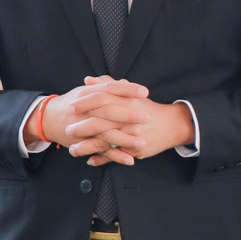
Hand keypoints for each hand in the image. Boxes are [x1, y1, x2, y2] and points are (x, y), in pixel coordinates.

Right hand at [26, 77, 150, 156]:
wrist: (46, 119)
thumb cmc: (71, 104)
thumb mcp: (85, 91)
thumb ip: (104, 86)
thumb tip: (125, 82)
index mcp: (87, 93)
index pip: (109, 88)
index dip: (127, 89)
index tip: (144, 92)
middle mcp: (84, 109)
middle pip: (107, 110)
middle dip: (128, 115)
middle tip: (146, 118)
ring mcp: (81, 126)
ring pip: (104, 132)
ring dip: (123, 139)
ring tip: (141, 142)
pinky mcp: (81, 142)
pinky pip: (99, 149)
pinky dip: (115, 155)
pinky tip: (129, 158)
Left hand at [64, 86, 193, 164]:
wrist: (172, 125)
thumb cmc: (147, 107)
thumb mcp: (129, 94)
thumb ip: (108, 85)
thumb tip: (88, 80)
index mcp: (126, 102)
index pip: (101, 100)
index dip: (84, 104)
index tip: (70, 107)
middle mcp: (128, 119)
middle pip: (100, 123)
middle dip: (81, 128)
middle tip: (68, 130)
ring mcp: (131, 136)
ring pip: (105, 142)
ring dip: (86, 147)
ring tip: (72, 149)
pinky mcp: (135, 150)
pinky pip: (115, 156)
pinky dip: (101, 159)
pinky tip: (89, 159)